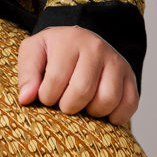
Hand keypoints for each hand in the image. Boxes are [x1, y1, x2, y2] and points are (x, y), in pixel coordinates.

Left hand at [16, 27, 138, 125]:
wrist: (82, 41)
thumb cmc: (55, 51)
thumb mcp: (34, 52)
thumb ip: (27, 74)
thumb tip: (26, 99)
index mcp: (70, 41)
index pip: (56, 80)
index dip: (47, 97)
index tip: (46, 95)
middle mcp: (96, 48)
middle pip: (82, 91)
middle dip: (68, 106)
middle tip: (64, 103)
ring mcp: (116, 62)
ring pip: (107, 100)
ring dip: (92, 112)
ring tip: (82, 105)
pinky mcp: (130, 77)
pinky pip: (129, 105)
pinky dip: (115, 116)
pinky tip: (101, 110)